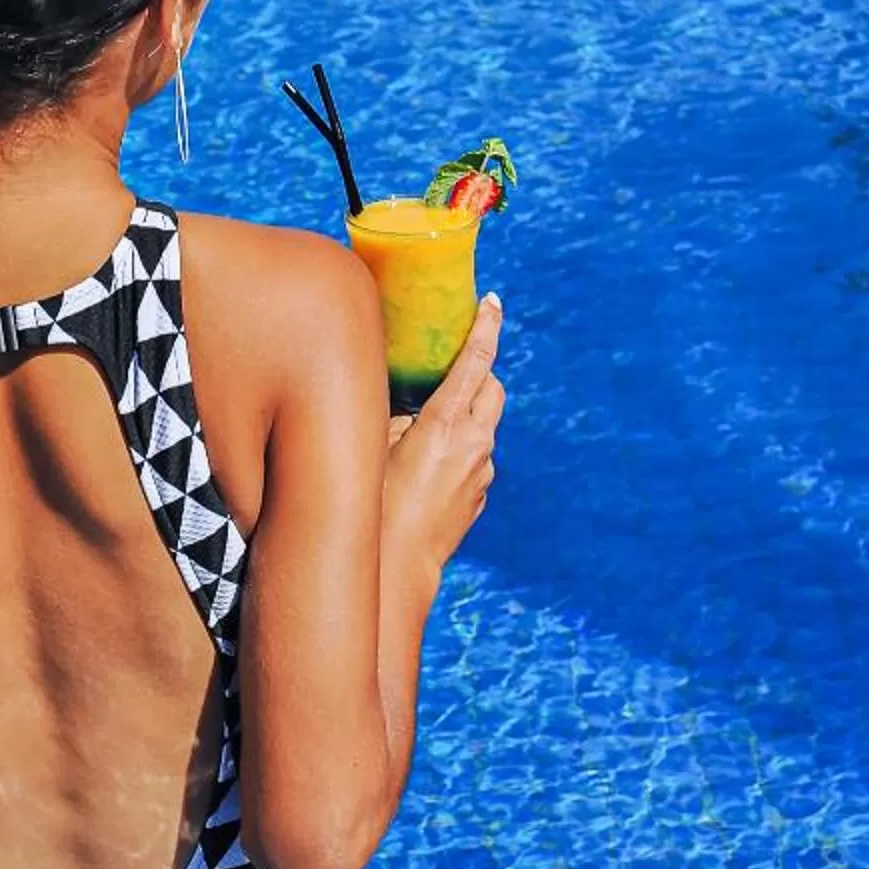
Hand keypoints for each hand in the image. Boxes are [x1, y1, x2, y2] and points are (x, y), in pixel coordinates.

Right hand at [383, 294, 503, 579]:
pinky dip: (458, 452)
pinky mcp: (480, 496)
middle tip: (452, 370)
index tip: (492, 302)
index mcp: (446, 424)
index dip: (486, 326)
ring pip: (484, 425)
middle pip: (493, 387)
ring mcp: (482, 472)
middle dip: (479, 373)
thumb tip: (405, 401)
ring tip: (425, 432)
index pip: (476, 361)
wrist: (396, 567)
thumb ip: (397, 415)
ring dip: (464, 417)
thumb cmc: (374, 504)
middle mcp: (474, 444)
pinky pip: (474, 459)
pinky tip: (426, 471)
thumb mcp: (375, 445)